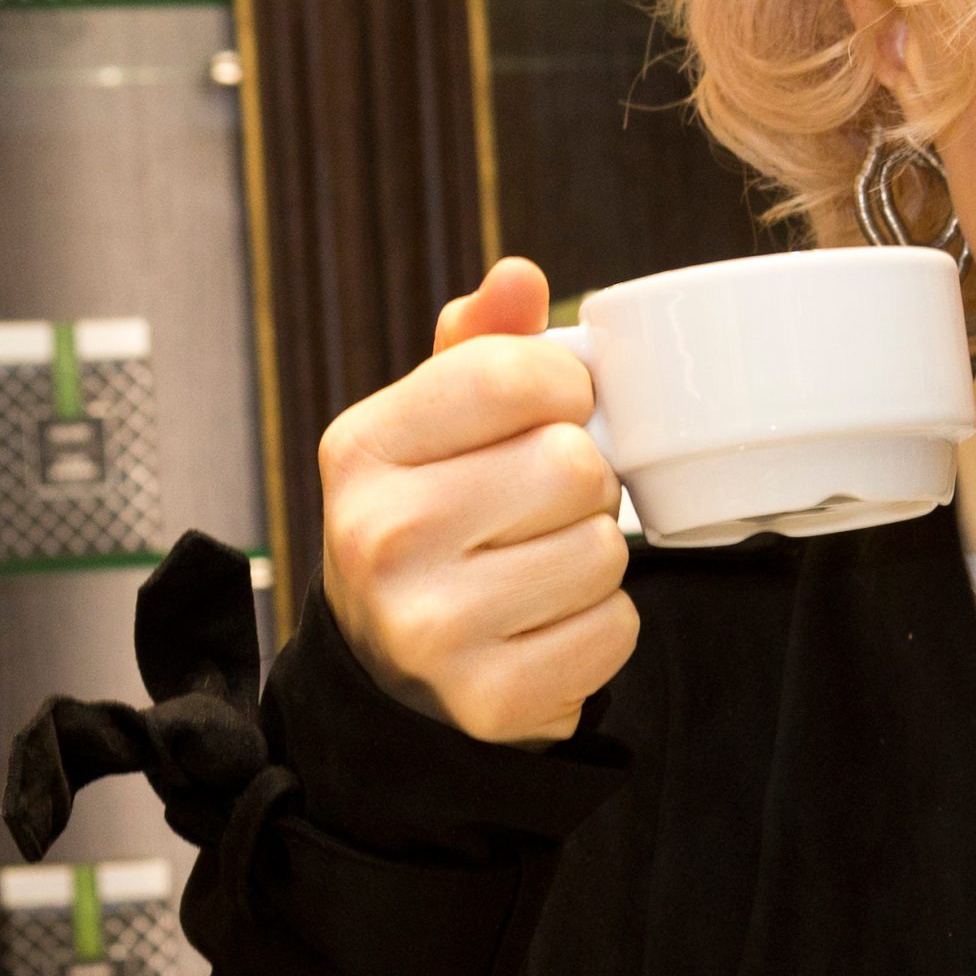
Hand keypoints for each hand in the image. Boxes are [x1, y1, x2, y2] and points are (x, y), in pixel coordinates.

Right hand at [319, 258, 636, 745]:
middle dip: (582, 483)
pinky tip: (546, 625)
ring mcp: (427, 627)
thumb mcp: (437, 427)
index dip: (565, 390)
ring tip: (539, 568)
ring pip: (602, 548)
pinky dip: (600, 626)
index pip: (517, 374)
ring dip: (594, 557)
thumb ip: (482, 347)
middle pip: (572, 464)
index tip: (549, 416)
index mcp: (362, 449)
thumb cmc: (437, 524)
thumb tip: (518, 277)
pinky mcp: (486, 699)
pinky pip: (614, 628)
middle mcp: (378, 537)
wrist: (398, 673)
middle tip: (541, 509)